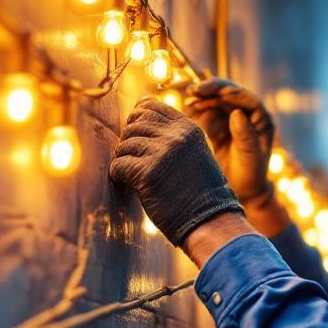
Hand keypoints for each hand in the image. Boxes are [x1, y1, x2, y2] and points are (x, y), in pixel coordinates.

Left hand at [109, 97, 243, 245]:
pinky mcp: (147, 173)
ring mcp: (162, 153)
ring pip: (124, 144)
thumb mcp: (194, 152)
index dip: (137, 118)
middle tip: (133, 159)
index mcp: (188, 127)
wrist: (210, 221)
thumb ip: (173, 134)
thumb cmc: (199, 191)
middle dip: (129, 140)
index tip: (136, 134)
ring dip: (123, 159)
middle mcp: (176, 136)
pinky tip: (127, 184)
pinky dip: (118, 175)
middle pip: (134, 124)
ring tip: (132, 174)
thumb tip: (138, 111)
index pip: (150, 106)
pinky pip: (118, 165)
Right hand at [184, 78, 273, 203]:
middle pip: (228, 95)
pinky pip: (206, 112)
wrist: (242, 190)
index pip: (245, 98)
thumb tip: (235, 113)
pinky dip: (197, 109)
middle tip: (195, 90)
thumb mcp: (251, 156)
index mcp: (261, 118)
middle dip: (212, 90)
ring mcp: (231, 119)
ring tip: (190, 99)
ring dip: (202, 98)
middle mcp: (247, 114)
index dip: (229, 91)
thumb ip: (245, 135)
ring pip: (215, 101)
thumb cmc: (252, 174)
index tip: (214, 91)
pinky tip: (188, 107)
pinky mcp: (218, 126)